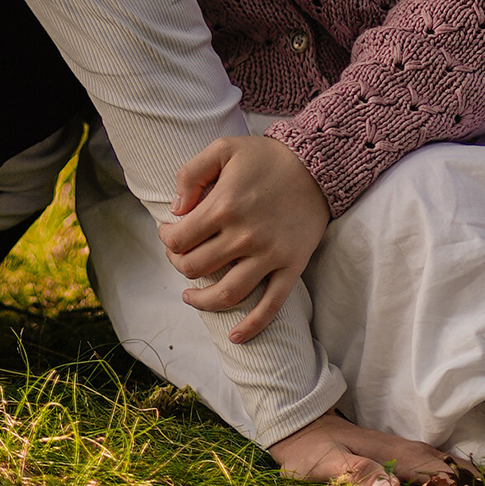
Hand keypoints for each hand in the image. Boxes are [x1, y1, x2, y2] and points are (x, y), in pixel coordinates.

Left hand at [160, 133, 329, 343]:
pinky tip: (234, 337)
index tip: (169, 234)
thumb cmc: (265, 157)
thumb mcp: (223, 148)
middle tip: (180, 256)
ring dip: (202, 302)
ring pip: (226, 294)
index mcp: (224, 206)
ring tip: (190, 296)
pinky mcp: (291, 267)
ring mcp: (269, 255)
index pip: (180, 239)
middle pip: (196, 268)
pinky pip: (270, 306)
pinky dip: (251, 326)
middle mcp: (244, 236)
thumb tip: (176, 209)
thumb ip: (191, 173)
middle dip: (179, 264)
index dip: (167, 239)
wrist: (317, 165)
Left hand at [270, 410, 457, 485]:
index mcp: (393, 455)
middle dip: (474, 484)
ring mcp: (399, 453)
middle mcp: (403, 451)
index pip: (437, 473)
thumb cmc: (309, 449)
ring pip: (440, 465)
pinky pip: (429, 468)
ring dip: (463, 481)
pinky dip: (447, 477)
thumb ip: (357, 476)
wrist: (296, 423)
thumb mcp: (327, 465)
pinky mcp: (393, 458)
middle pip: (447, 468)